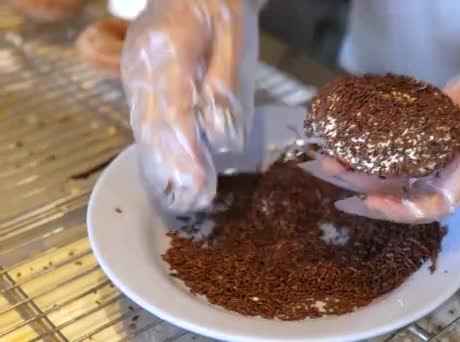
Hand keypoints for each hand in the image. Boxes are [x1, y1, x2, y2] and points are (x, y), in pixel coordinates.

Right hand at [121, 0, 258, 212]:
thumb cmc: (222, 8)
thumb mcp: (236, 40)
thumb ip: (226, 85)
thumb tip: (219, 134)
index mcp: (169, 51)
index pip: (176, 112)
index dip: (188, 152)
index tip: (202, 181)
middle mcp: (142, 65)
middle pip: (154, 126)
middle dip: (175, 168)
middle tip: (195, 200)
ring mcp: (134, 72)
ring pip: (144, 127)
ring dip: (163, 164)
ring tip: (184, 196)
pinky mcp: (136, 80)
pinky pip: (143, 120)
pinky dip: (156, 148)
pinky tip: (170, 170)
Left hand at [300, 0, 459, 222]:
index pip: (431, 203)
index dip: (396, 207)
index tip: (362, 200)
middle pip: (406, 182)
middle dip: (365, 181)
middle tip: (328, 171)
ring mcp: (453, 136)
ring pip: (401, 155)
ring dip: (367, 155)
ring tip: (332, 150)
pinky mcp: (448, 111)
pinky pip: (409, 123)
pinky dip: (382, 124)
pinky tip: (357, 119)